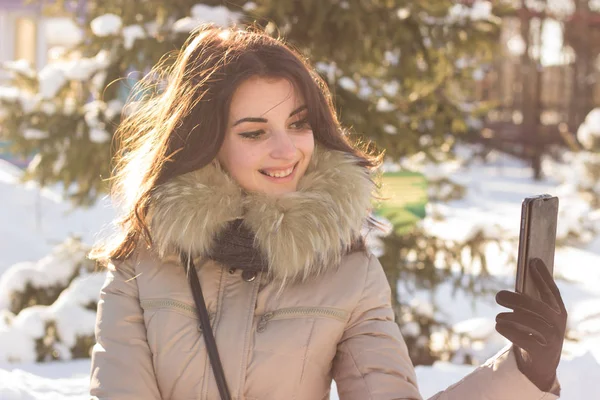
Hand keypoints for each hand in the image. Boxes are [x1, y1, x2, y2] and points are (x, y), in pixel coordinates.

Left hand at [495, 258, 566, 391]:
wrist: (540, 366)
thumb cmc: (534, 334)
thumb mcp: (534, 317)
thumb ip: (528, 302)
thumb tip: (511, 286)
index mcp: (559, 312)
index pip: (552, 291)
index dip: (543, 276)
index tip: (533, 260)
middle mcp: (559, 325)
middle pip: (540, 307)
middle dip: (518, 299)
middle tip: (498, 296)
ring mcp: (554, 340)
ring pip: (533, 323)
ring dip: (512, 317)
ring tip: (497, 317)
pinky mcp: (543, 354)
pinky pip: (526, 340)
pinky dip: (510, 331)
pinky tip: (499, 326)